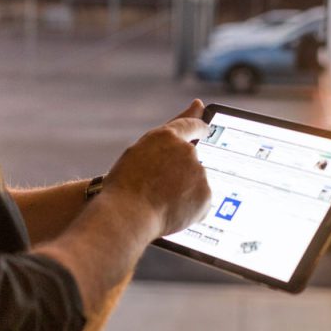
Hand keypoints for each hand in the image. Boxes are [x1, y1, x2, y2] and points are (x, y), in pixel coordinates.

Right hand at [101, 99, 211, 236]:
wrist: (128, 215)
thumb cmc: (124, 186)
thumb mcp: (138, 152)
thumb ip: (165, 138)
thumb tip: (194, 116)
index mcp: (166, 136)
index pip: (191, 124)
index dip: (199, 126)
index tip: (205, 129)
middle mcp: (187, 150)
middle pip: (191, 159)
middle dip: (181, 171)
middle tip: (160, 187)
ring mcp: (198, 172)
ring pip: (195, 181)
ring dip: (184, 189)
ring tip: (160, 201)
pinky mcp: (205, 194)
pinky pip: (200, 200)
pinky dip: (190, 207)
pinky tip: (171, 211)